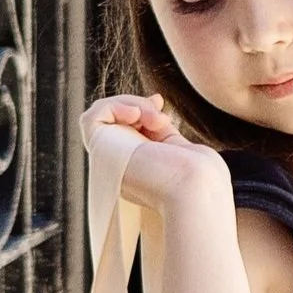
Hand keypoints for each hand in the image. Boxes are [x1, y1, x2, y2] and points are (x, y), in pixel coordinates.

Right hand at [82, 93, 228, 214]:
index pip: (127, 130)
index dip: (139, 109)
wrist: (195, 191)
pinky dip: (113, 106)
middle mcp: (121, 168)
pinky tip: (135, 115)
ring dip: (130, 104)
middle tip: (161, 117)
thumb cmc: (200, 178)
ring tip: (155, 119)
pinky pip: (92, 118)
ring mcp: (109, 162)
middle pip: (115, 121)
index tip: (159, 102)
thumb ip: (161, 130)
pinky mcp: (100, 153)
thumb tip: (153, 101)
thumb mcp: (179, 146)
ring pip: (104, 116)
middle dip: (138, 105)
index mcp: (140, 171)